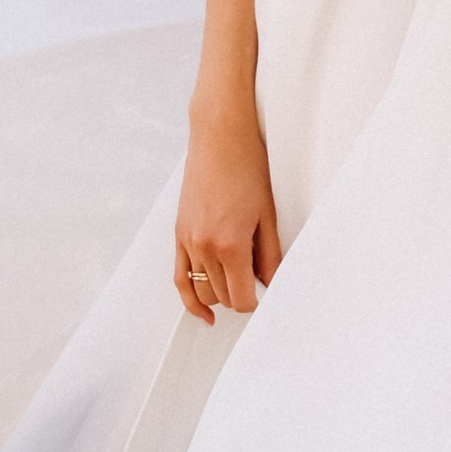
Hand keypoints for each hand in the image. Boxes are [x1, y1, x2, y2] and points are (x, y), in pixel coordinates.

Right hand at [175, 101, 281, 318]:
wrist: (220, 138)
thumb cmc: (248, 169)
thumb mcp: (267, 216)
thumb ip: (270, 256)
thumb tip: (271, 285)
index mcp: (230, 244)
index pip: (242, 298)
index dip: (257, 302)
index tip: (267, 295)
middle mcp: (204, 247)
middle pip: (222, 297)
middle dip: (241, 295)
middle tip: (259, 280)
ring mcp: (187, 241)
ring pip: (202, 291)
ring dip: (221, 294)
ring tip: (239, 287)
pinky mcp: (179, 234)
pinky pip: (180, 278)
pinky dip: (190, 299)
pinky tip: (203, 313)